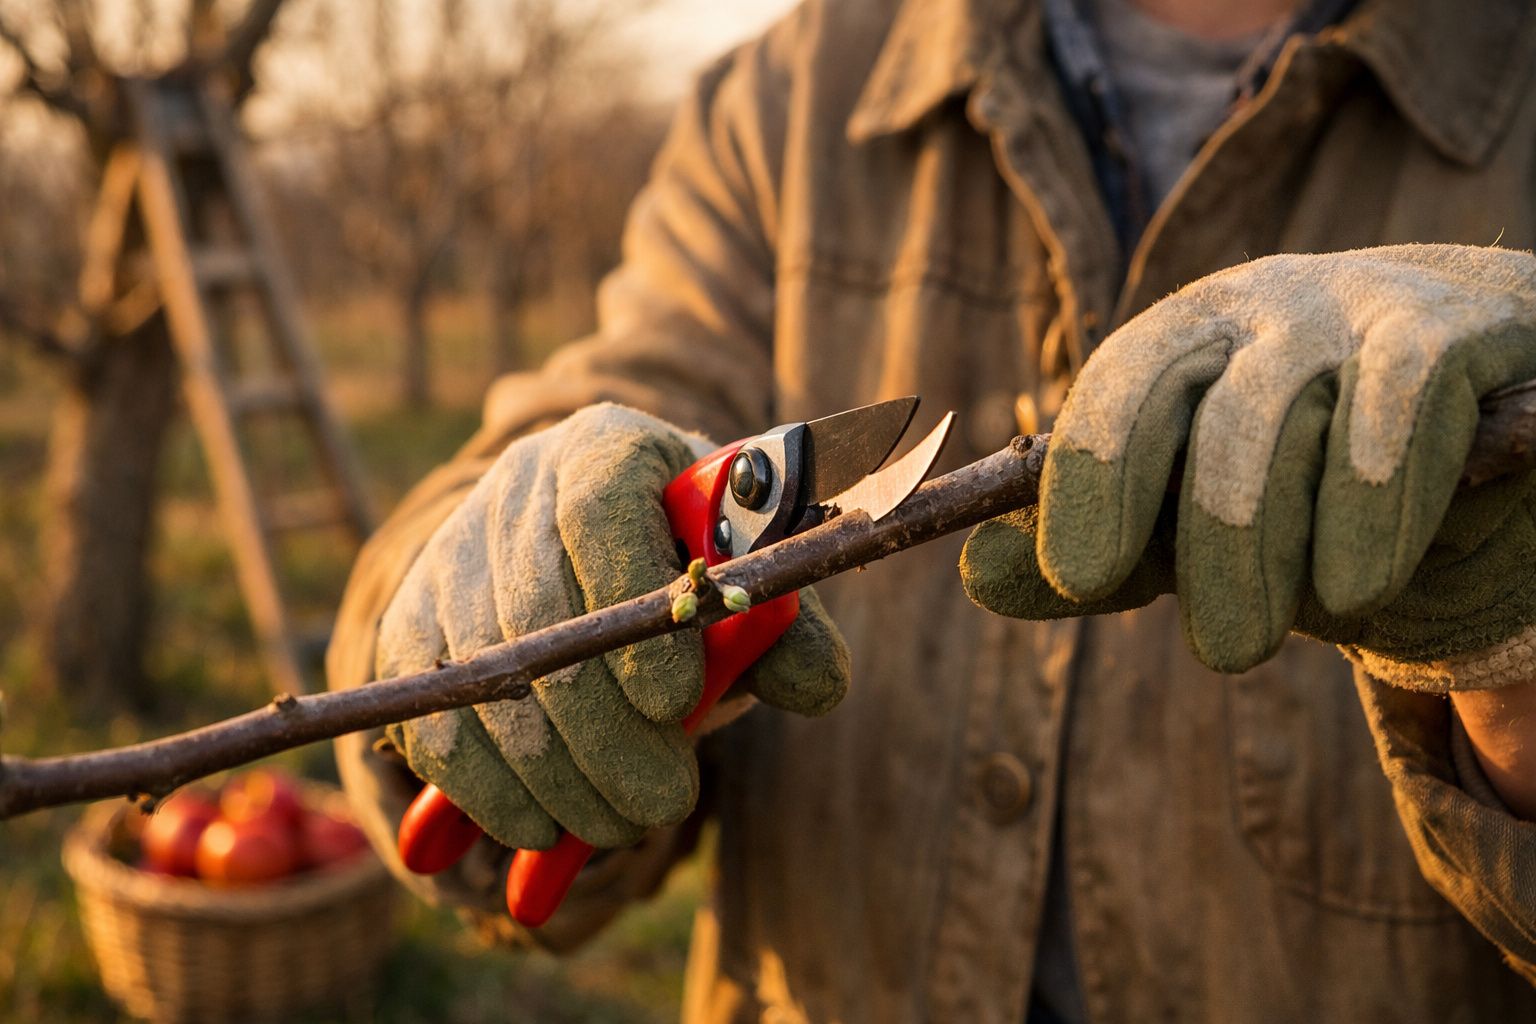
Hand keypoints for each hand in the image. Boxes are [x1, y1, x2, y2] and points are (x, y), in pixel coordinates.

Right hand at [376, 403, 848, 850]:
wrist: (586, 544)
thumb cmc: (686, 557)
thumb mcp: (746, 569)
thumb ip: (787, 623)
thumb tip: (817, 685)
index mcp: (607, 450)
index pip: (597, 509)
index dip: (627, 602)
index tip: (675, 702)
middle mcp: (515, 490)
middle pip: (538, 612)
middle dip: (604, 730)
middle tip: (661, 804)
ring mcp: (452, 558)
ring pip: (485, 678)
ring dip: (553, 774)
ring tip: (619, 825)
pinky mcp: (411, 628)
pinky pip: (432, 718)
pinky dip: (485, 788)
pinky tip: (541, 826)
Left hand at [962, 244, 1535, 690]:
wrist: (1476, 392)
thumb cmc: (1306, 470)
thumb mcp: (1192, 518)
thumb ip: (1101, 555)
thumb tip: (977, 574)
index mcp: (1181, 339)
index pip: (1114, 394)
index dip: (1091, 482)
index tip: (1079, 577)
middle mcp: (1260, 306)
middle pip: (1207, 416)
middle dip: (1210, 543)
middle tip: (1225, 652)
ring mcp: (1358, 305)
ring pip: (1293, 418)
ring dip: (1286, 538)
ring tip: (1312, 621)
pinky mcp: (1452, 327)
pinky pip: (1403, 402)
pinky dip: (1379, 498)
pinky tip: (1361, 581)